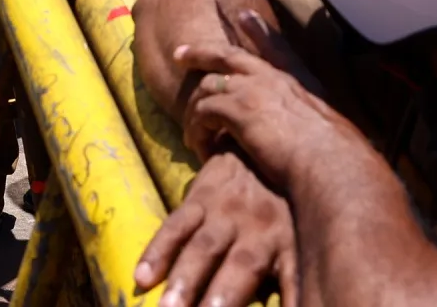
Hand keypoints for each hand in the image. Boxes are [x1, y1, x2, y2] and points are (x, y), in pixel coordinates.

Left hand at [135, 151, 297, 306]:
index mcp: (207, 199)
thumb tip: (152, 259)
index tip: (141, 280)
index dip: (159, 252)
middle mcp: (232, 214)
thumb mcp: (212, 183)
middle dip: (186, 282)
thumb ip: (191, 216)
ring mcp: (266, 229)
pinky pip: (292, 275)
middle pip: (204, 249)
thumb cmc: (240, 173)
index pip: (177, 227)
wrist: (287, 144)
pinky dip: (290, 298)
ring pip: (242, 265)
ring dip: (225, 296)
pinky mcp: (295, 243)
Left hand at [175, 42, 361, 192]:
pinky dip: (196, 131)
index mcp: (297, 82)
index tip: (244, 15)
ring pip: (207, 88)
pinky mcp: (236, 109)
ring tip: (190, 136)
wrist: (332, 163)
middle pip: (227, 55)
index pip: (275, 48)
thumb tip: (317, 143)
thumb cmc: (337, 157)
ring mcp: (252, 90)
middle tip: (179, 55)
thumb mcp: (330, 130)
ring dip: (194, 112)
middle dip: (200, 53)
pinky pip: (201, 113)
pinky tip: (199, 148)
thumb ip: (315, 127)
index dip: (259, 31)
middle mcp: (272, 78)